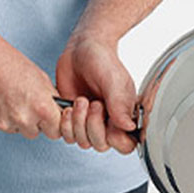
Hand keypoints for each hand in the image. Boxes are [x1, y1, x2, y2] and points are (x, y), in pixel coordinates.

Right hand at [0, 31, 63, 141]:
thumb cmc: (7, 61)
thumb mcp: (39, 76)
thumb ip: (50, 99)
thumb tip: (56, 111)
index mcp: (39, 107)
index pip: (55, 131)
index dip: (52, 122)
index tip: (48, 116)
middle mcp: (21, 119)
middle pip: (34, 132)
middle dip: (32, 120)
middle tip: (23, 100)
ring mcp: (1, 123)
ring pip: (13, 128)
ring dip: (13, 118)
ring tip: (5, 95)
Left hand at [54, 34, 138, 154]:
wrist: (80, 48)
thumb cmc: (102, 59)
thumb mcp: (114, 80)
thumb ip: (120, 103)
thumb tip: (128, 127)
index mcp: (124, 114)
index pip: (125, 144)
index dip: (115, 138)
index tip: (108, 118)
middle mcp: (108, 121)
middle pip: (101, 144)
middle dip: (93, 125)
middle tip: (92, 102)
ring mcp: (89, 121)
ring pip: (83, 141)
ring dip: (78, 123)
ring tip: (80, 100)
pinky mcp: (72, 118)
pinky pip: (67, 135)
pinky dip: (65, 124)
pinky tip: (67, 107)